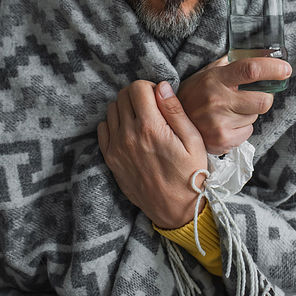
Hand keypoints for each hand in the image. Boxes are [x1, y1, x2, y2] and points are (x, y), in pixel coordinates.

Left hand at [97, 80, 207, 228]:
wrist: (176, 209)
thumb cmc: (190, 174)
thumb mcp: (193, 140)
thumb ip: (175, 110)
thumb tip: (161, 85)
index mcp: (150, 127)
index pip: (137, 87)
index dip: (150, 87)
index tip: (160, 99)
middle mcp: (128, 135)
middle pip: (122, 95)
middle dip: (138, 95)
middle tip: (153, 108)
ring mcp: (116, 148)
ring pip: (112, 109)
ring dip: (126, 108)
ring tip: (143, 120)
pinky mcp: (110, 159)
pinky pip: (103, 128)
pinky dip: (114, 124)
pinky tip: (131, 132)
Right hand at [177, 56, 291, 154]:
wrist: (172, 123)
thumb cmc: (194, 94)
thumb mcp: (206, 73)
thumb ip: (228, 64)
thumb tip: (256, 54)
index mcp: (216, 79)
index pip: (250, 69)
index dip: (273, 69)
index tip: (286, 69)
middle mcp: (218, 100)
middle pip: (263, 101)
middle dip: (265, 98)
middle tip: (257, 96)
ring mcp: (220, 122)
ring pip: (255, 117)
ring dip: (249, 114)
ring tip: (230, 111)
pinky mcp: (222, 140)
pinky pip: (247, 132)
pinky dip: (242, 129)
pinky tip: (227, 124)